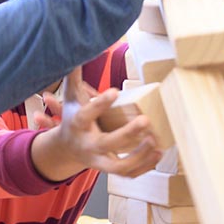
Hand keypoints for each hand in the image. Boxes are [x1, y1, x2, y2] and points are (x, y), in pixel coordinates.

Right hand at [31, 68, 161, 181]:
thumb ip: (74, 75)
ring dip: (139, 156)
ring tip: (155, 141)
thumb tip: (78, 50)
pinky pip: (128, 174)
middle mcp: (87, 144)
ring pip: (118, 166)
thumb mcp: (70, 96)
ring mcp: (98, 160)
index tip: (113, 91)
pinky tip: (157, 153)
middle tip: (145, 119)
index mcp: (77, 124)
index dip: (99, 103)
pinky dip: (144, 166)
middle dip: (127, 133)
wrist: (66, 148)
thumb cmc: (73, 116)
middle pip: (107, 143)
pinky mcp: (108, 169)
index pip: (86, 114)